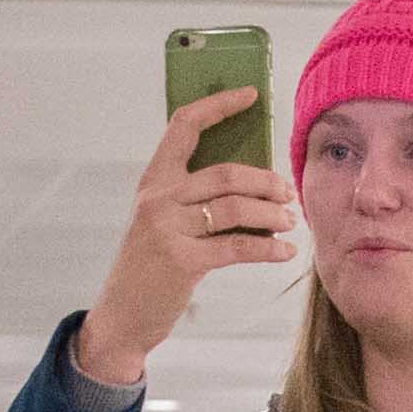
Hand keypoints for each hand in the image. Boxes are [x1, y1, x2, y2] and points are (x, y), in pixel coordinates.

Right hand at [81, 89, 292, 386]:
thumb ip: (193, 198)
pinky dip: (268, 248)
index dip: (219, 106)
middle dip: (266, 182)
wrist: (122, 316)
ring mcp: (167, 228)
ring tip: (290, 222)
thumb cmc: (151, 267)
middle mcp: (158, 198)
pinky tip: (285, 252)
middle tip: (288, 194)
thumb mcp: (163, 222)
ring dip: (272, 215)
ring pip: (235, 208)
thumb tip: (251, 182)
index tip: (250, 95)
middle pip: (225, 174)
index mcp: (154, 181)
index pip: (184, 126)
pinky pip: (237, 247)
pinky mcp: (182, 260)